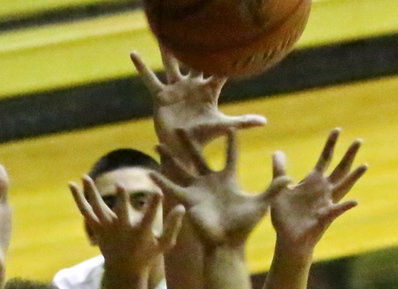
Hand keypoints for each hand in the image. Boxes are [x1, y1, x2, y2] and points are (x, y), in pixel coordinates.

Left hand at [69, 174, 183, 274]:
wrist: (124, 271)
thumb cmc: (146, 255)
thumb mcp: (163, 245)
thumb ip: (173, 227)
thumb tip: (182, 207)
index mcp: (140, 233)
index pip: (149, 217)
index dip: (154, 205)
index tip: (159, 193)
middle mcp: (123, 230)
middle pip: (121, 213)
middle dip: (122, 201)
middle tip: (121, 186)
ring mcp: (108, 229)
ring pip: (98, 209)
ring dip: (91, 193)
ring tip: (85, 177)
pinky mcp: (98, 228)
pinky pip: (86, 212)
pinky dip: (78, 199)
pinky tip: (72, 184)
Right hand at [131, 48, 265, 148]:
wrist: (182, 151)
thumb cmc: (204, 139)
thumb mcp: (223, 127)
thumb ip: (242, 122)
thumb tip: (264, 121)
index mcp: (208, 92)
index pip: (218, 71)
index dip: (223, 58)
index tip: (228, 39)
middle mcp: (192, 87)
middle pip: (194, 62)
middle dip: (194, 48)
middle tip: (196, 29)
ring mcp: (176, 90)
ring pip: (171, 66)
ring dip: (167, 52)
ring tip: (164, 35)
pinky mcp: (161, 97)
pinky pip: (149, 80)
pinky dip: (141, 68)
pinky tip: (133, 54)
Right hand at [156, 130, 289, 247]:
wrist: (227, 245)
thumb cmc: (244, 227)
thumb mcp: (261, 204)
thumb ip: (273, 189)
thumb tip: (289, 177)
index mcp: (228, 179)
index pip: (230, 155)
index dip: (230, 141)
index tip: (230, 126)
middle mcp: (210, 182)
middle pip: (198, 156)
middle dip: (190, 142)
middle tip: (182, 126)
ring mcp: (197, 190)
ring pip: (181, 168)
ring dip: (169, 156)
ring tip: (157, 143)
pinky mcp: (188, 201)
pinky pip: (172, 188)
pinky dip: (160, 181)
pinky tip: (148, 172)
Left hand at [270, 129, 366, 254]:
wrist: (287, 240)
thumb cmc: (284, 217)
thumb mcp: (279, 190)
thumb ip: (279, 171)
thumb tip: (277, 151)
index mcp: (313, 182)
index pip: (325, 159)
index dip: (331, 144)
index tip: (337, 130)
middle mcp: (323, 190)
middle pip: (339, 169)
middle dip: (349, 155)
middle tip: (359, 140)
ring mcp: (326, 203)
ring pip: (343, 187)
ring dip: (354, 177)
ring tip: (365, 165)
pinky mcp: (325, 217)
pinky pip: (337, 210)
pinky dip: (345, 206)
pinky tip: (355, 201)